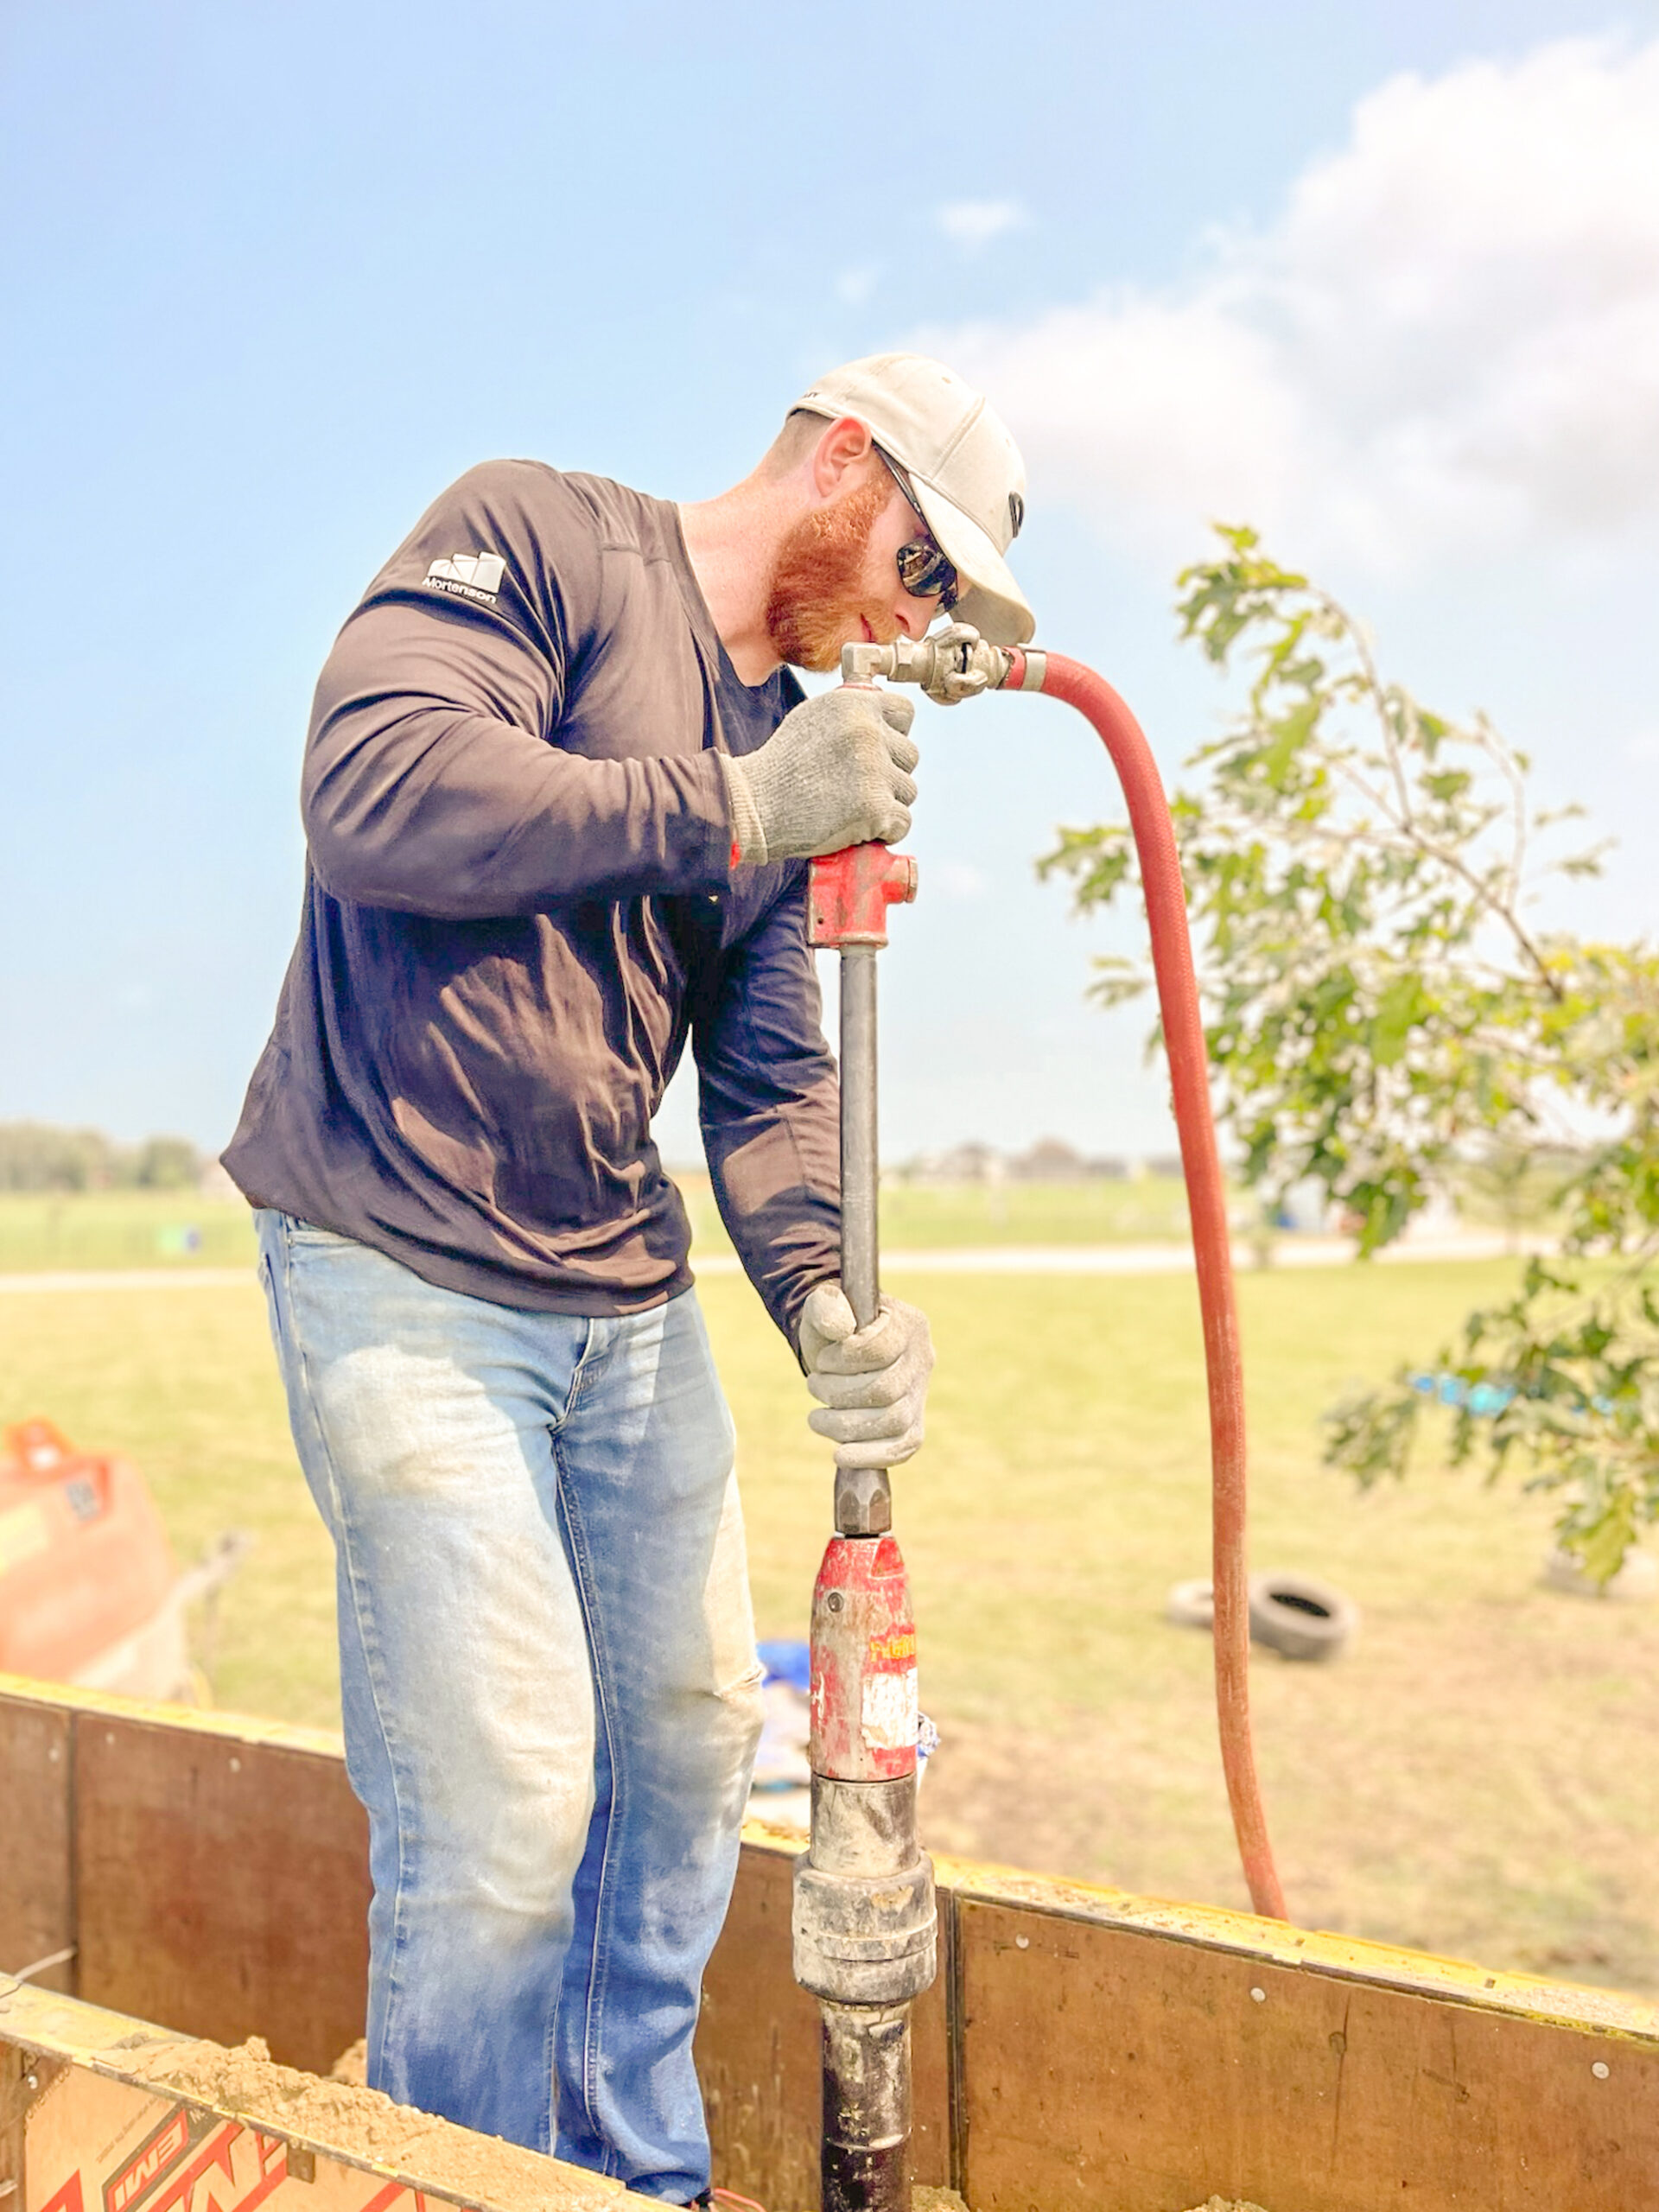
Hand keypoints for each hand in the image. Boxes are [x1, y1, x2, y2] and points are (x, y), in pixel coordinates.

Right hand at [720, 688, 917, 865]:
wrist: (754, 806)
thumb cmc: (780, 767)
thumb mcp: (811, 719)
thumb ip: (849, 714)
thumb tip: (882, 717)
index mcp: (854, 704)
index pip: (905, 712)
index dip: (895, 735)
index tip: (879, 752)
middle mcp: (868, 732)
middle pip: (910, 756)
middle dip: (889, 774)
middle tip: (855, 787)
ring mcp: (874, 770)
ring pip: (908, 790)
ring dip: (887, 803)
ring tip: (851, 808)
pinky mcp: (875, 808)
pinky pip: (903, 821)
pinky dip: (886, 830)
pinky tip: (860, 828)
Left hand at [797, 1281, 933, 1469]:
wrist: (837, 1349)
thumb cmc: (832, 1327)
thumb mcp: (821, 1306)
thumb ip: (826, 1305)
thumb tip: (840, 1328)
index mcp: (909, 1324)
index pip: (881, 1350)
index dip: (845, 1361)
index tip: (821, 1360)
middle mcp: (923, 1358)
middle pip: (886, 1390)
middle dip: (839, 1394)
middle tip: (814, 1385)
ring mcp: (921, 1393)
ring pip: (893, 1422)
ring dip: (846, 1425)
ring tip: (817, 1418)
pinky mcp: (912, 1423)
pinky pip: (903, 1446)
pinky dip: (871, 1455)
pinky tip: (841, 1454)